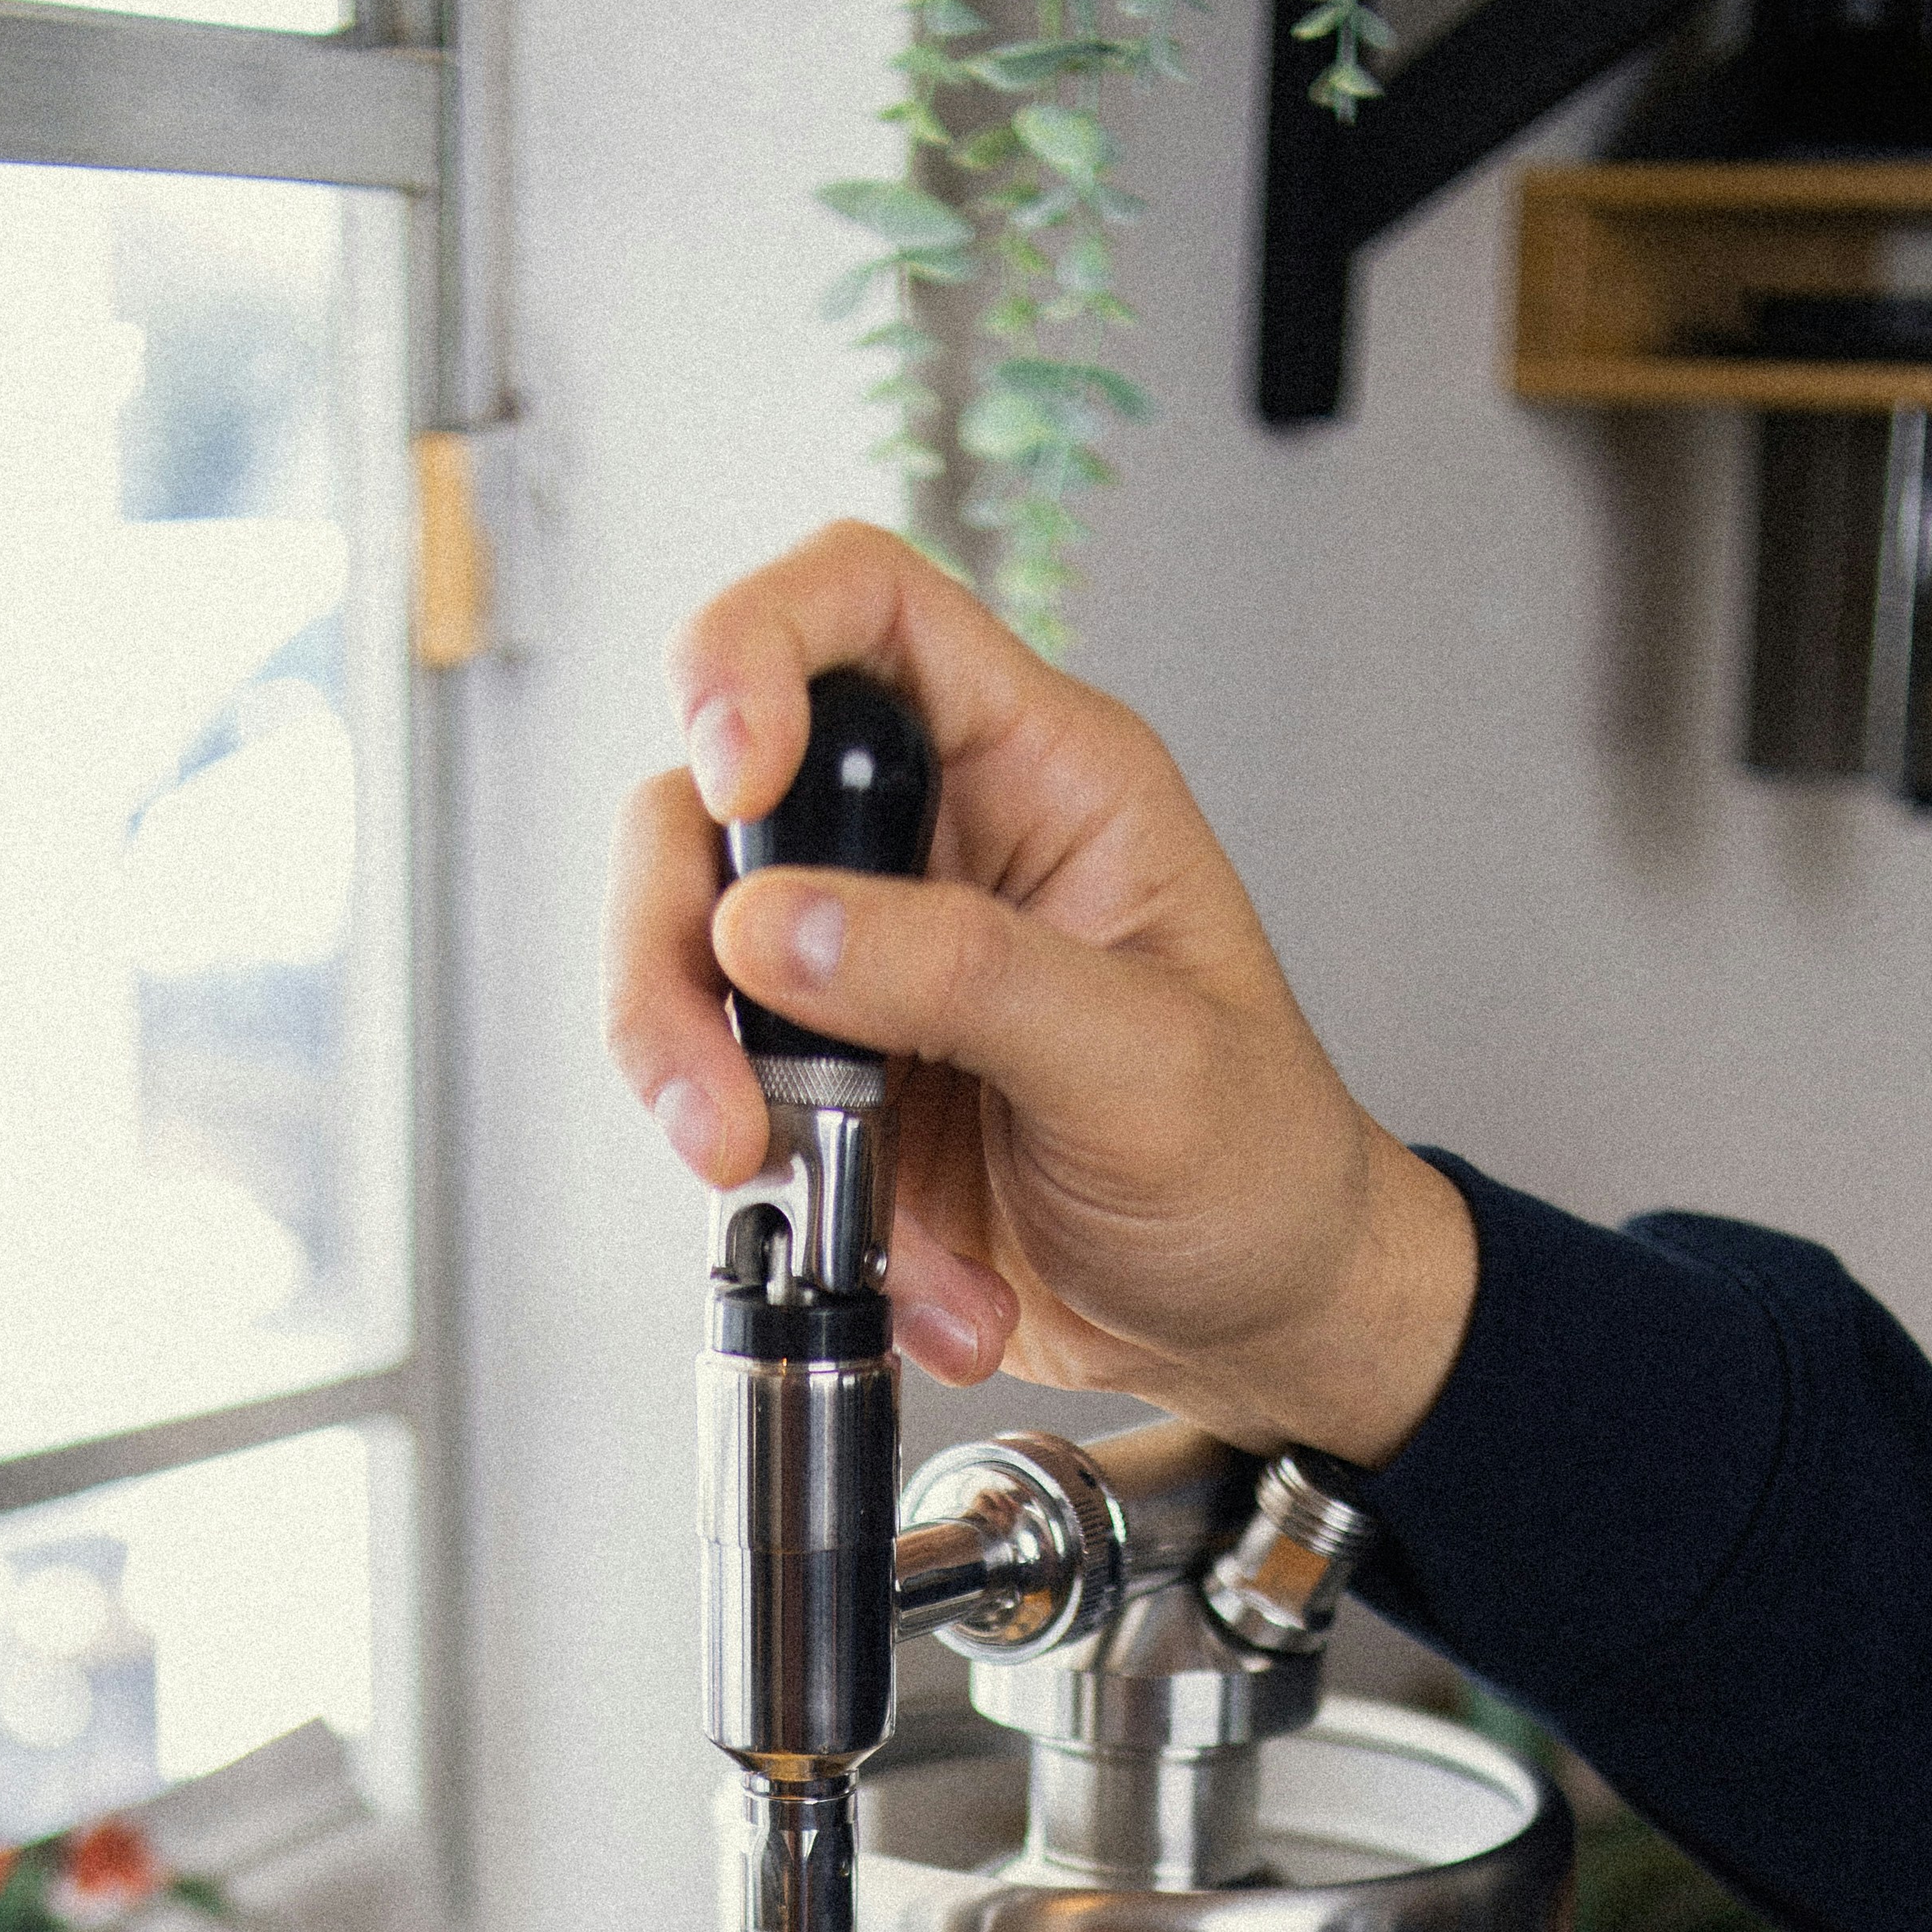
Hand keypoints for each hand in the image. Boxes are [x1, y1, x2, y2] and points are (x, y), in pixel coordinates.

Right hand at [602, 518, 1476, 1465]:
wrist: (1253, 1324)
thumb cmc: (1256, 1164)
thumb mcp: (1143, 1061)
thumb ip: (963, 975)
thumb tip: (772, 928)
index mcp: (1038, 773)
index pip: (861, 608)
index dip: (759, 651)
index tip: (737, 774)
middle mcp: (933, 852)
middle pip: (711, 806)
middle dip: (674, 949)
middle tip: (722, 1091)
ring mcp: (865, 974)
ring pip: (687, 965)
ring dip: (705, 1095)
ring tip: (805, 1198)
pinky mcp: (833, 1090)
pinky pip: (733, 1110)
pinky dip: (784, 1210)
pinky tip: (905, 1272)